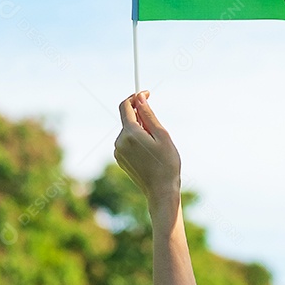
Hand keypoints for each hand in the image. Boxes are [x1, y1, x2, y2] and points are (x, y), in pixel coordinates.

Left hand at [114, 91, 181, 213]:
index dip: (136, 97)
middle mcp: (119, 141)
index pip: (126, 106)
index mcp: (130, 134)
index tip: (147, 93)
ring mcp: (118, 152)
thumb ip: (148, 115)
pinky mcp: (120, 159)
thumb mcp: (162, 135)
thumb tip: (139, 98)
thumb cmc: (167, 163)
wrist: (161, 191)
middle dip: (142, 117)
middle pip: (128, 119)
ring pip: (128, 131)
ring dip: (140, 130)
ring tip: (156, 146)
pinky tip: (149, 153)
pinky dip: (137, 140)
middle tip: (159, 130)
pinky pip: (127, 142)